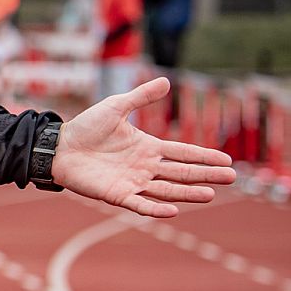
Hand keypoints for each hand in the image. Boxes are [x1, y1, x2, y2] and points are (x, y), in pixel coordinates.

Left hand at [51, 77, 236, 217]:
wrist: (58, 146)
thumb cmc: (85, 127)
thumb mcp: (116, 107)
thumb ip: (141, 97)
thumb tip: (166, 80)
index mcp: (148, 147)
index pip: (182, 153)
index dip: (204, 156)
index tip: (226, 160)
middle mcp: (145, 166)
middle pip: (182, 172)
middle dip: (206, 175)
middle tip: (231, 178)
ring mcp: (133, 182)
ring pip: (167, 189)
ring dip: (188, 193)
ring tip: (211, 195)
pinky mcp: (117, 194)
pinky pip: (140, 204)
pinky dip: (155, 208)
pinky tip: (173, 210)